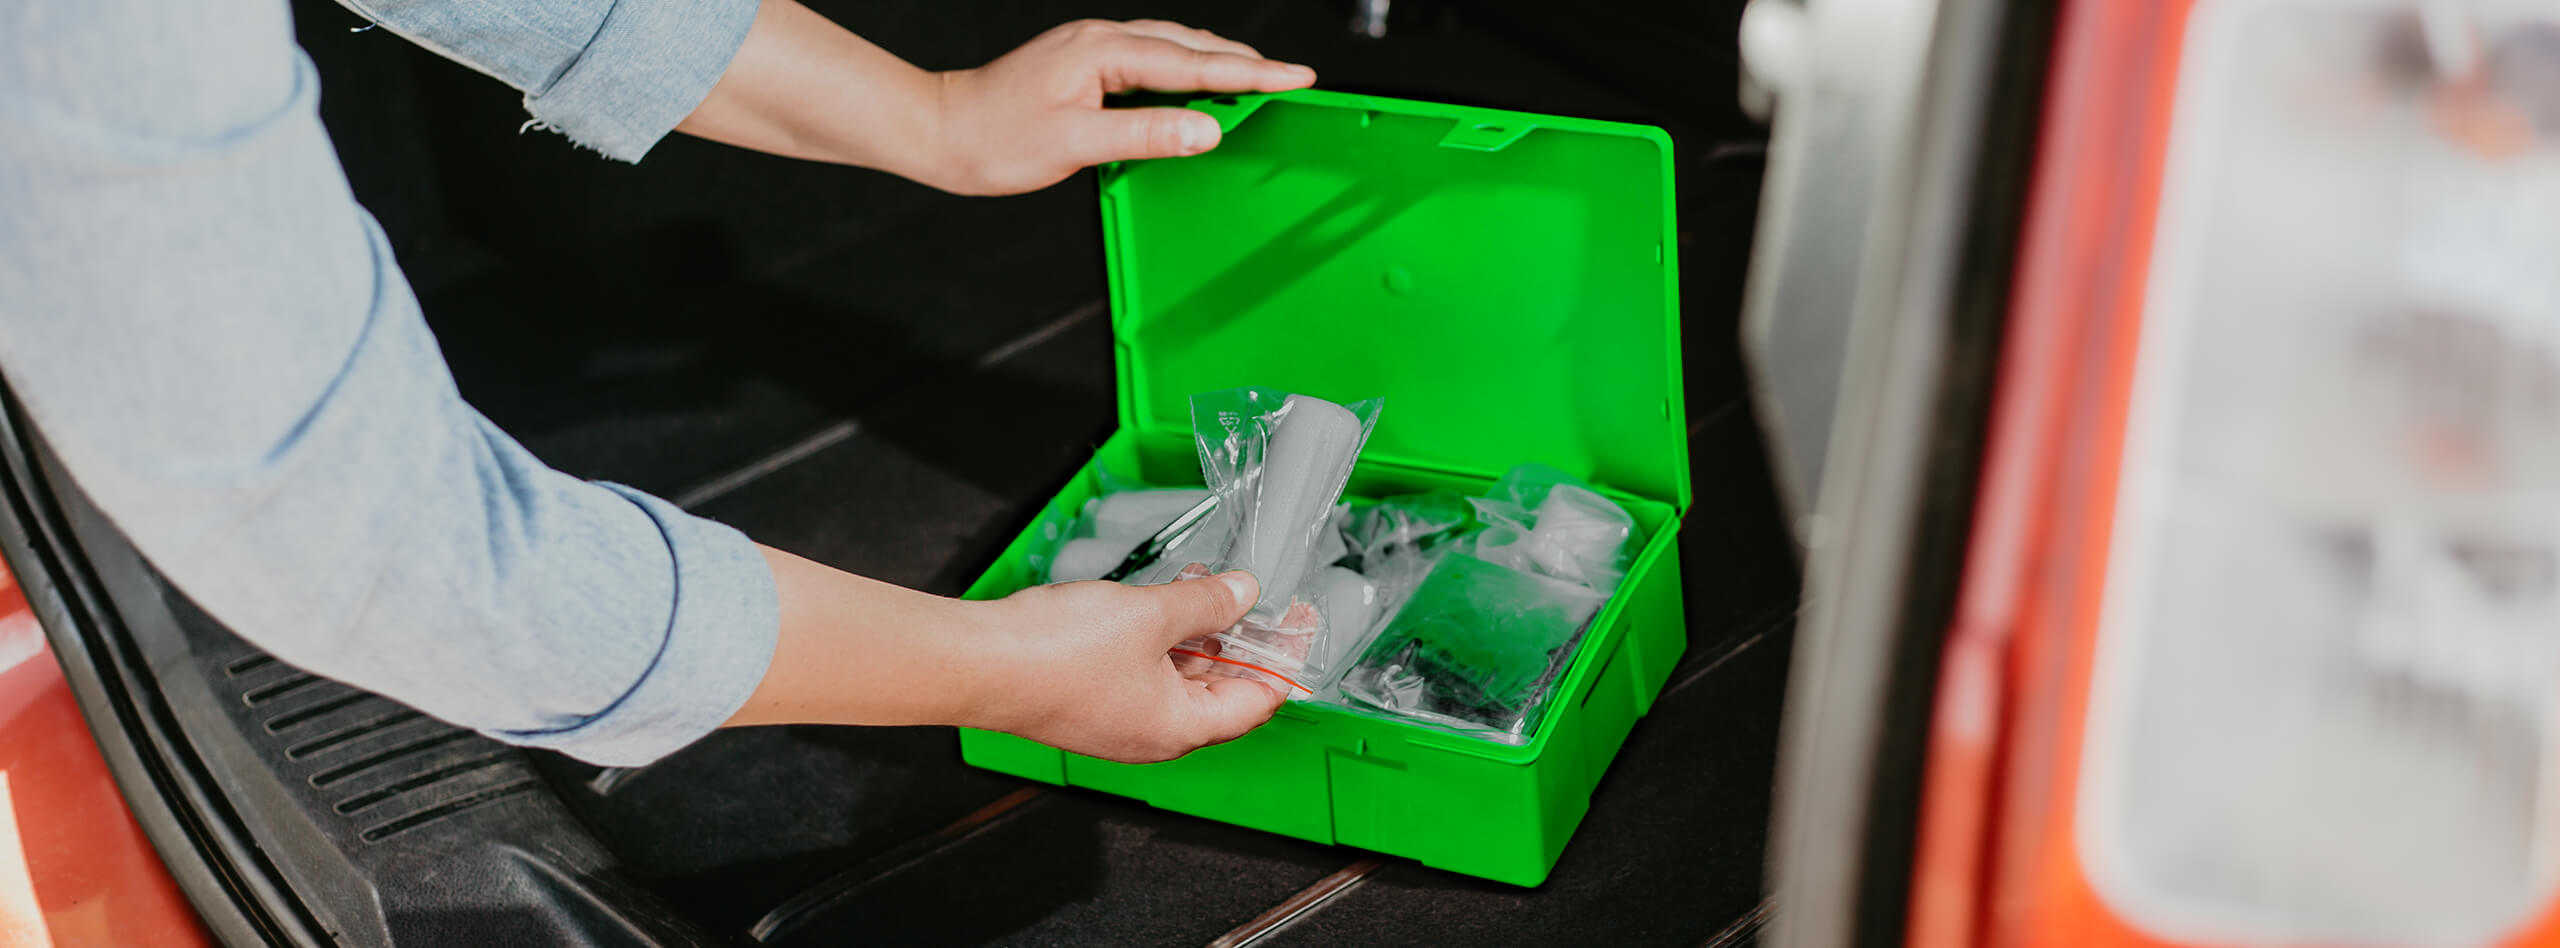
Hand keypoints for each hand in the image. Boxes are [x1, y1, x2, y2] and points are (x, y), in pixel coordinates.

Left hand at [680, 4, 1313, 194]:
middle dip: (1246, 61)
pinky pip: (1152, 61)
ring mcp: (1093, 49)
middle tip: (1294, 77)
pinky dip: (1187, 71)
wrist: (940, 131)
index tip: (1294, 77)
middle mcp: (1102, 40)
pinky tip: (1198, 85)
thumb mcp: (1075, 144)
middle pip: (1191, 46)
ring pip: (1174, 50)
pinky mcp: (1086, 65)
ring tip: (1260, 79)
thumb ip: (1146, 135)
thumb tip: (1206, 129)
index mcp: (1103, 51)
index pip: (1193, 63)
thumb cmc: (994, 138)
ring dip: (1219, 63)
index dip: (1249, 73)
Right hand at [970, 567, 1284, 761]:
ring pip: (1179, 680)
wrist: (978, 664)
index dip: (1283, 660)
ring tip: (1212, 589)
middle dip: (1241, 643)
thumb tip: (1243, 592)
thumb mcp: (1151, 613)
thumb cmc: (1056, 655)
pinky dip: (1163, 640)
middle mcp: (1152, 735)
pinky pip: (1144, 673)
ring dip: (1200, 636)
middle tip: (1259, 600)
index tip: (1297, 624)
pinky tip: (1163, 602)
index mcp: (1179, 728)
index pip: (1257, 703)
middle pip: (1219, 693)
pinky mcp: (1089, 701)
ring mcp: (1119, 721)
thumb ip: (1206, 603)